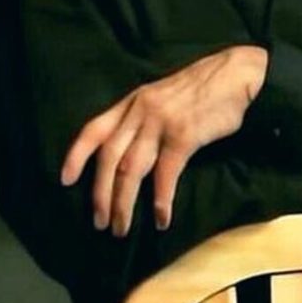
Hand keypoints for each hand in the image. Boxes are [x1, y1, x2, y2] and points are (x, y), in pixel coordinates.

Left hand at [60, 46, 267, 235]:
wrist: (236, 74)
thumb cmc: (202, 88)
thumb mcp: (161, 96)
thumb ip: (142, 118)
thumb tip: (129, 151)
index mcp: (132, 102)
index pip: (94, 129)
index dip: (76, 156)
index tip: (65, 180)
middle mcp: (140, 111)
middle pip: (110, 159)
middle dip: (101, 194)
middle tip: (99, 222)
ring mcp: (161, 123)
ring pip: (131, 170)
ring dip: (124, 203)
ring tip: (121, 228)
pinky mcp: (183, 135)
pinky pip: (165, 174)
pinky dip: (160, 200)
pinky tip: (160, 218)